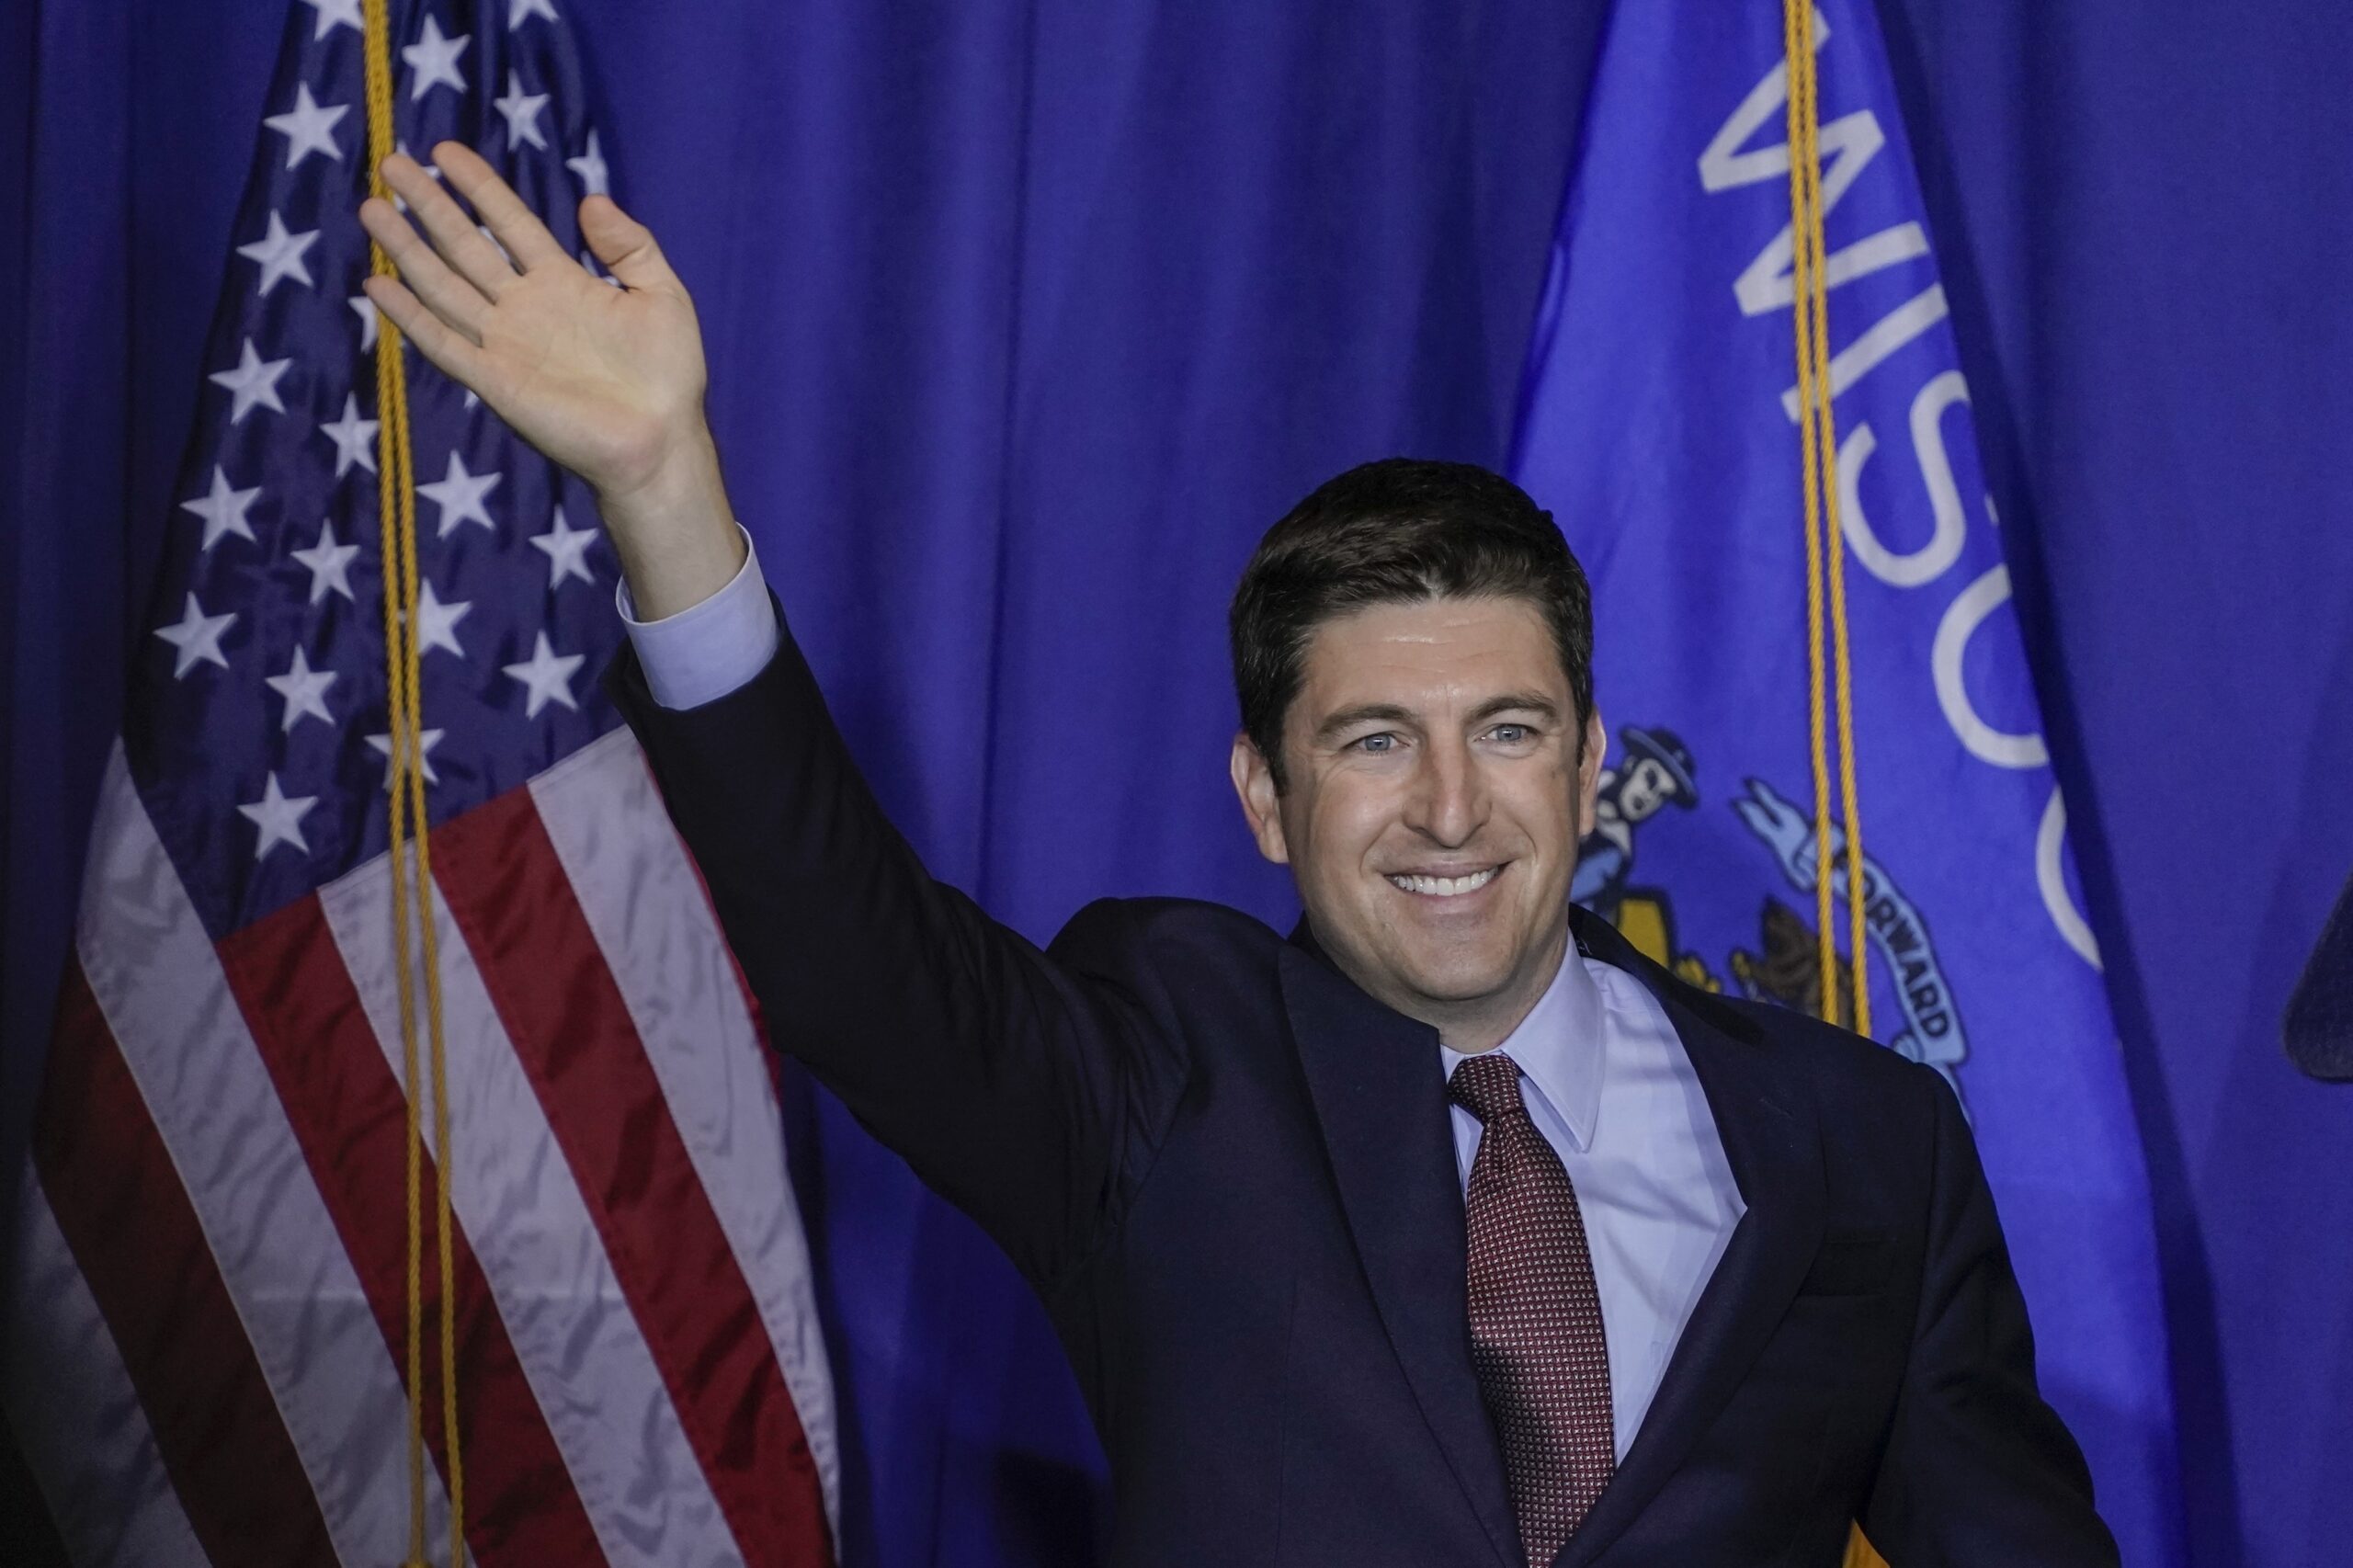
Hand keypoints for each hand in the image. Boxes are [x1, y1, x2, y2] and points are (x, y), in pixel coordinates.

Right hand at [358, 141, 742, 617]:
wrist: (661, 440)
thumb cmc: (668, 374)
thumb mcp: (661, 295)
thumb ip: (630, 246)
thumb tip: (591, 199)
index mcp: (562, 282)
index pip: (510, 222)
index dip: (479, 187)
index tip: (443, 151)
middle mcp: (525, 307)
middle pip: (465, 246)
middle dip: (428, 205)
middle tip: (390, 162)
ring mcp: (505, 343)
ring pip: (444, 285)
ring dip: (408, 249)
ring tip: (372, 208)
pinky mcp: (495, 381)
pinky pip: (444, 343)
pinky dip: (411, 316)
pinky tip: (379, 285)